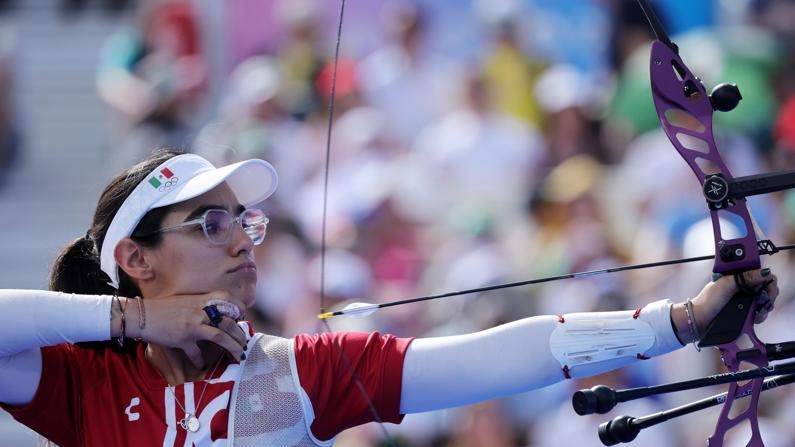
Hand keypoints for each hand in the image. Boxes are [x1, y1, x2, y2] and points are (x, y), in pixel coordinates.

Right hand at [123, 292, 247, 368]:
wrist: (141, 315)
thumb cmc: (163, 307)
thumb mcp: (185, 300)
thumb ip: (201, 305)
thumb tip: (217, 312)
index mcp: (201, 299)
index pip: (228, 298)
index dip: (239, 307)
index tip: (243, 316)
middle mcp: (199, 311)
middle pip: (228, 321)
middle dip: (239, 334)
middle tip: (244, 343)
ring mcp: (192, 325)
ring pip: (220, 336)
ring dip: (232, 347)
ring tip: (238, 356)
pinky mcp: (182, 339)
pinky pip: (196, 353)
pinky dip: (200, 360)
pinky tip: (201, 366)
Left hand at [674, 269, 778, 343]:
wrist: (700, 320)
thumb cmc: (708, 300)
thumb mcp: (726, 285)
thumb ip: (744, 277)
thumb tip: (764, 272)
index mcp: (739, 276)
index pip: (761, 273)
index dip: (766, 280)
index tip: (764, 289)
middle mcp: (744, 286)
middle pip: (767, 287)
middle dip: (768, 295)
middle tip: (761, 302)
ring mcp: (746, 299)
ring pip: (766, 300)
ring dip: (765, 307)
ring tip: (756, 312)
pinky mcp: (747, 311)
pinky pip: (761, 312)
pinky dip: (760, 315)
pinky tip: (754, 318)